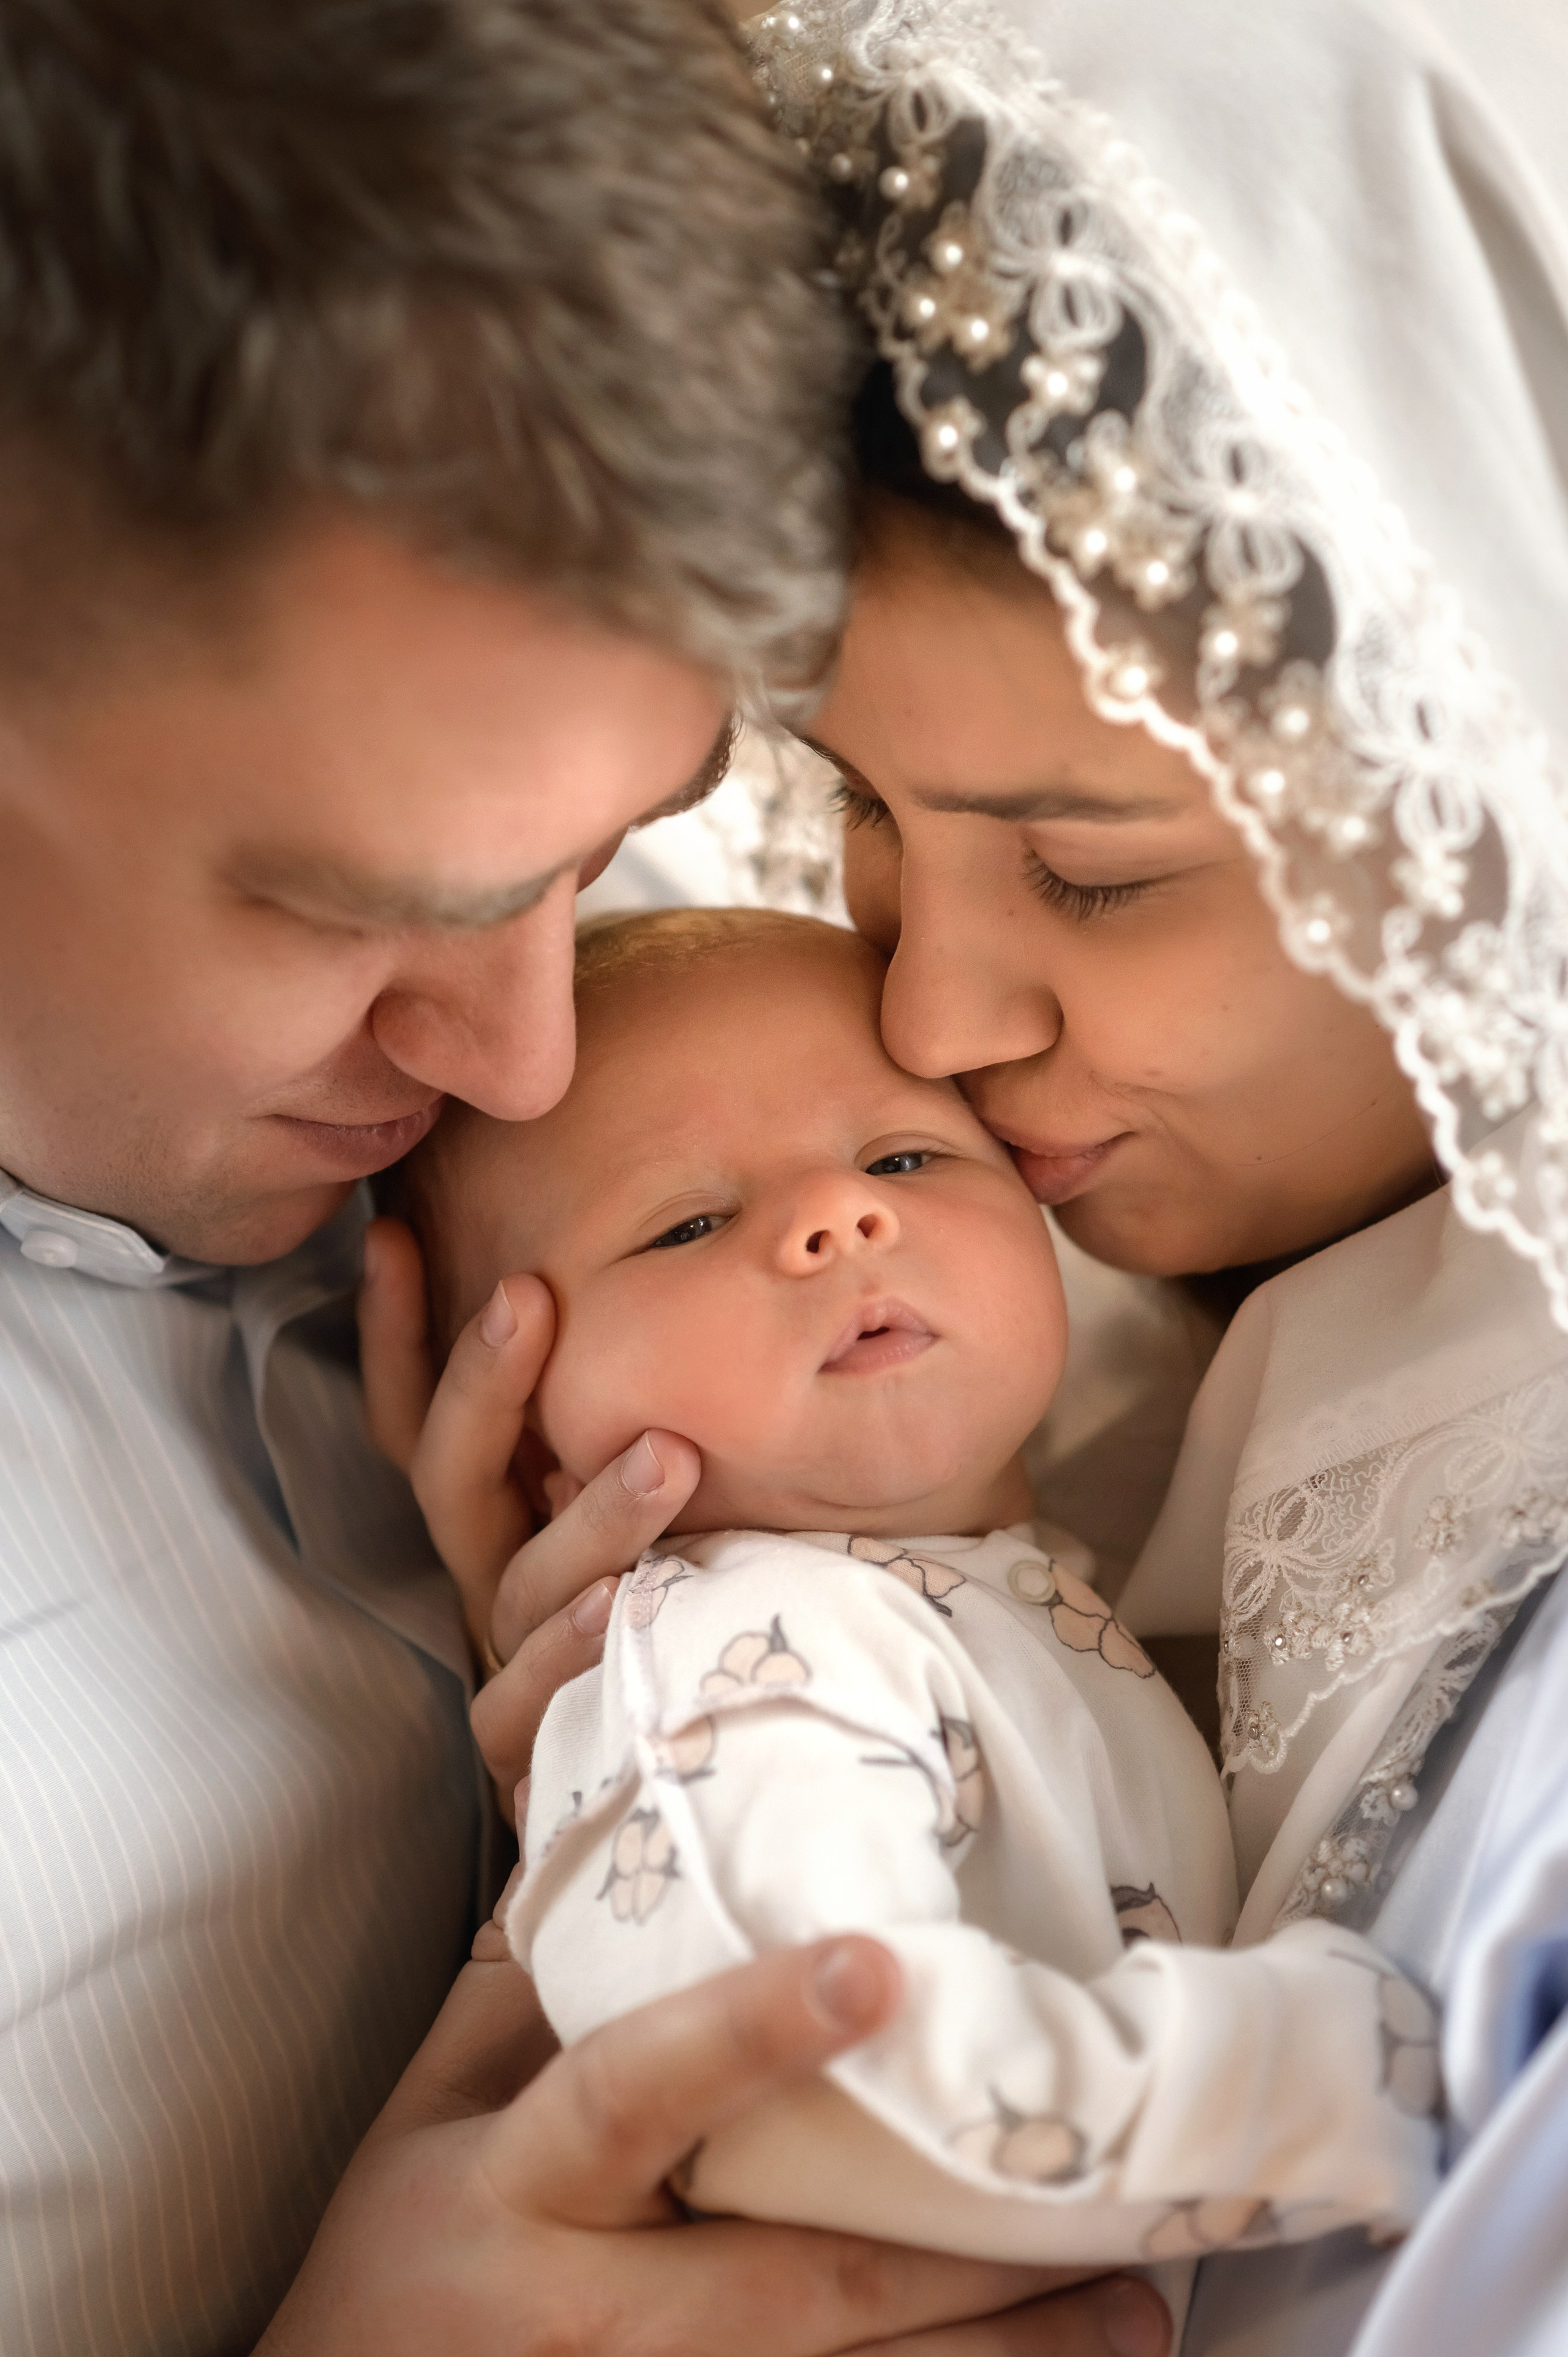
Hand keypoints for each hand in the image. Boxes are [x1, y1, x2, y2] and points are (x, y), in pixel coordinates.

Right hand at [258, 1913, 1169, 2356]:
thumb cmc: (380, 2272)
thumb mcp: (422, 2119)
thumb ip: (525, 1996)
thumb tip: (650, 1856)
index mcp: (522, 2191)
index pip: (638, 2091)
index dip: (752, 2028)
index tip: (878, 1965)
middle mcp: (593, 2315)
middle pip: (803, 2284)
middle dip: (968, 2258)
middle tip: (1118, 2219)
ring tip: (1136, 2326)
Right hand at [359, 1217, 701, 1806]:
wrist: (684, 1781)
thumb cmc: (694, 1608)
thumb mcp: (675, 1505)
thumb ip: (653, 1422)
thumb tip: (709, 1282)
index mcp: (503, 1514)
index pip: (420, 1415)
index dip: (396, 1332)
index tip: (389, 1235)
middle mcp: (493, 1577)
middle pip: (450, 1476)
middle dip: (481, 1384)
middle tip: (528, 1297)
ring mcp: (511, 1663)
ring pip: (519, 1583)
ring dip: (590, 1517)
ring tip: (665, 1458)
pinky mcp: (534, 1752)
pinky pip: (525, 1704)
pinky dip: (567, 1653)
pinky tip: (616, 1612)